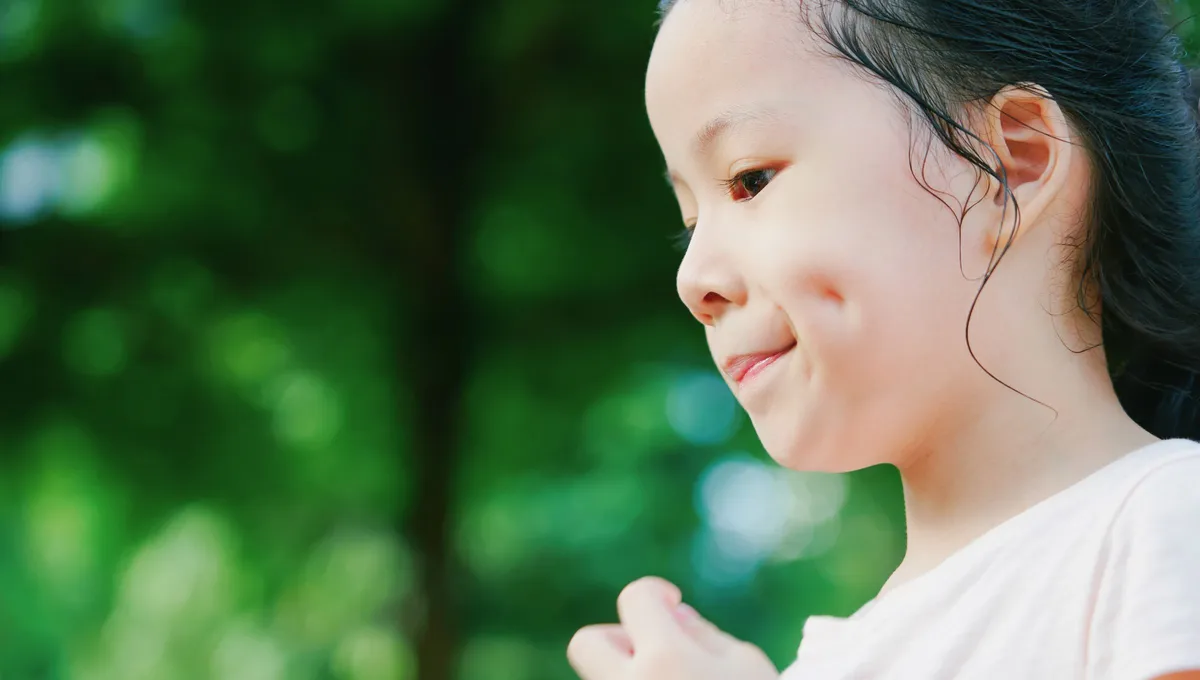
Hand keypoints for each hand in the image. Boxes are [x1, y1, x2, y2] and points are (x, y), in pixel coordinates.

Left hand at [567, 576, 779, 679]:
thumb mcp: (746, 666)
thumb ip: (704, 633)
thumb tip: (673, 614)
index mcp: (665, 660)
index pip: (635, 599)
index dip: (655, 593)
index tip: (672, 604)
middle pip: (587, 643)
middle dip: (617, 639)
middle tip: (656, 653)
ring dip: (627, 675)